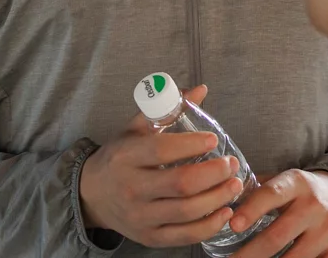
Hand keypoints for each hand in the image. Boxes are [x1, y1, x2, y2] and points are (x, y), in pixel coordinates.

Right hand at [78, 84, 245, 248]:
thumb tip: (200, 90)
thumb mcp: (135, 130)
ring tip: (235, 185)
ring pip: (187, 211)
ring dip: (218, 198)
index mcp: (126, 157)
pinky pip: (184, 235)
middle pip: (180, 184)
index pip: (162, 150)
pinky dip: (209, 226)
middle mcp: (131, 188)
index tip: (214, 139)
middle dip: (214, 174)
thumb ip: (166, 109)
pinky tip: (225, 211)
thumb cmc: (119, 158)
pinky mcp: (149, 236)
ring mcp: (140, 216)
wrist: (92, 195)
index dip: (191, 144)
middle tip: (232, 164)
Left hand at [227, 169, 327, 257]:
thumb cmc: (301, 194)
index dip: (251, 209)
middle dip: (249, 255)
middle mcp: (315, 205)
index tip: (234, 225)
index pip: (271, 194)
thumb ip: (257, 190)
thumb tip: (222, 200)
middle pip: (277, 236)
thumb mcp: (284, 182)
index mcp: (297, 183)